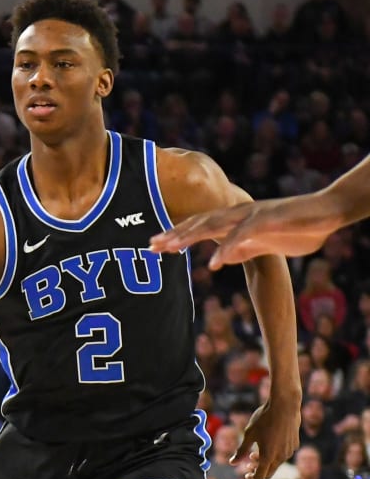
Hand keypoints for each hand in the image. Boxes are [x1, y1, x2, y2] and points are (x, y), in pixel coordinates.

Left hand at [149, 195, 339, 268]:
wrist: (328, 213)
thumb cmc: (298, 228)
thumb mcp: (264, 245)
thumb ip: (243, 249)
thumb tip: (223, 258)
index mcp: (236, 219)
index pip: (200, 225)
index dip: (177, 234)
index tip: (154, 245)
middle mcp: (239, 213)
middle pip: (199, 222)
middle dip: (174, 234)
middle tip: (150, 245)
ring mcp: (252, 214)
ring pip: (214, 224)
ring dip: (190, 236)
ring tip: (170, 249)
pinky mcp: (268, 220)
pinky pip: (242, 236)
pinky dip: (226, 249)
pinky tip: (212, 264)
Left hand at [232, 397, 299, 478]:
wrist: (284, 405)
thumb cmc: (264, 419)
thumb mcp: (249, 434)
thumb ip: (241, 451)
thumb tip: (232, 463)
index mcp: (268, 457)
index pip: (260, 476)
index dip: (252, 477)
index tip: (245, 473)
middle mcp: (281, 457)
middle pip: (270, 472)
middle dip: (258, 470)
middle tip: (248, 463)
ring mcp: (290, 451)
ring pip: (277, 463)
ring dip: (266, 461)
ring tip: (255, 452)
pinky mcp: (295, 444)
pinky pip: (284, 454)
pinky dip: (275, 454)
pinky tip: (269, 444)